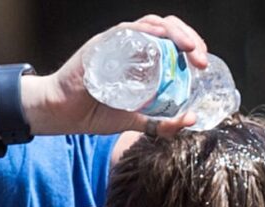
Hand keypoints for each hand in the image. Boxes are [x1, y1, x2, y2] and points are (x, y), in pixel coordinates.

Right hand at [41, 15, 208, 137]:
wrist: (61, 114)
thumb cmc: (92, 113)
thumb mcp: (134, 121)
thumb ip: (160, 123)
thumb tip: (190, 120)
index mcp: (139, 58)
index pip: (172, 41)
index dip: (192, 47)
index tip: (203, 65)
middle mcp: (130, 45)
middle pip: (167, 29)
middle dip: (190, 40)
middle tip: (201, 59)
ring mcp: (115, 43)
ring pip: (151, 23)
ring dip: (175, 32)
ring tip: (189, 48)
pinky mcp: (101, 45)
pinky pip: (126, 30)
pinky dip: (146, 30)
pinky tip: (161, 37)